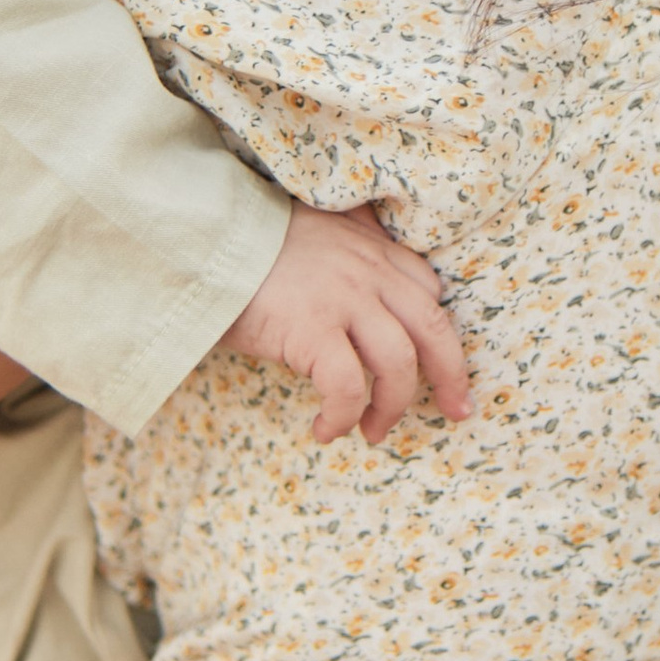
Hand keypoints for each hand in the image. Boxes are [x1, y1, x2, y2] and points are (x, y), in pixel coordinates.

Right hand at [221, 202, 473, 444]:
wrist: (202, 240)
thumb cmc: (249, 243)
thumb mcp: (313, 229)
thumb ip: (346, 242)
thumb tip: (364, 263)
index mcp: (371, 248)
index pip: (428, 290)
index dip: (438, 333)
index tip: (439, 365)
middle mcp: (367, 271)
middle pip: (434, 328)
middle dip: (452, 376)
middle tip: (457, 411)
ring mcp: (342, 300)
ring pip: (399, 364)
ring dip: (393, 407)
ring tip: (372, 431)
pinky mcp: (311, 329)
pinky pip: (347, 386)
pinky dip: (342, 416)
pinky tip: (325, 429)